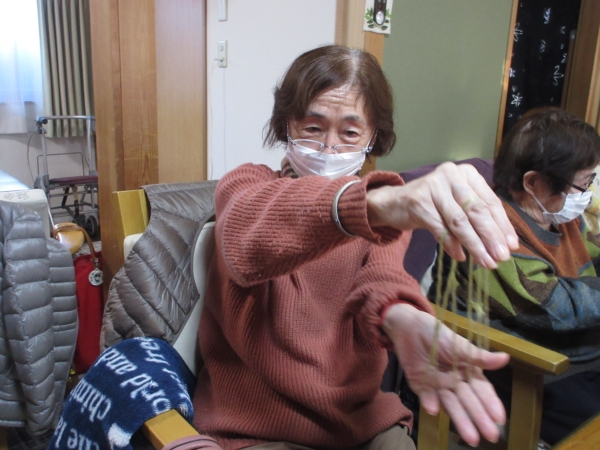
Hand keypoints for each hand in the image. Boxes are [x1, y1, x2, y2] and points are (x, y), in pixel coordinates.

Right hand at [366, 162, 518, 268]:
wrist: (393, 202)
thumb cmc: (432, 204)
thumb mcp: (457, 204)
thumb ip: (477, 218)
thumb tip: (502, 244)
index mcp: (467, 173)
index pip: (490, 201)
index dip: (502, 225)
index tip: (512, 246)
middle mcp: (451, 174)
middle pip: (477, 210)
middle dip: (491, 237)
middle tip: (501, 257)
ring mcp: (433, 187)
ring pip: (460, 221)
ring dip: (475, 244)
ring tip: (485, 261)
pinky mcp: (418, 202)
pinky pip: (440, 227)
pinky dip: (451, 244)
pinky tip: (460, 257)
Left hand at [383, 304, 509, 446]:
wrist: (410, 327)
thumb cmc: (438, 335)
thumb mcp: (460, 344)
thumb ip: (479, 356)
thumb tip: (506, 358)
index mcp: (468, 373)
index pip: (482, 391)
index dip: (491, 404)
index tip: (500, 418)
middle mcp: (455, 383)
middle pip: (469, 402)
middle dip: (480, 418)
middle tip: (491, 436)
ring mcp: (438, 387)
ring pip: (451, 405)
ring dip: (460, 420)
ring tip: (471, 438)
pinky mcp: (420, 386)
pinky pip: (426, 397)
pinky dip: (430, 403)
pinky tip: (434, 410)